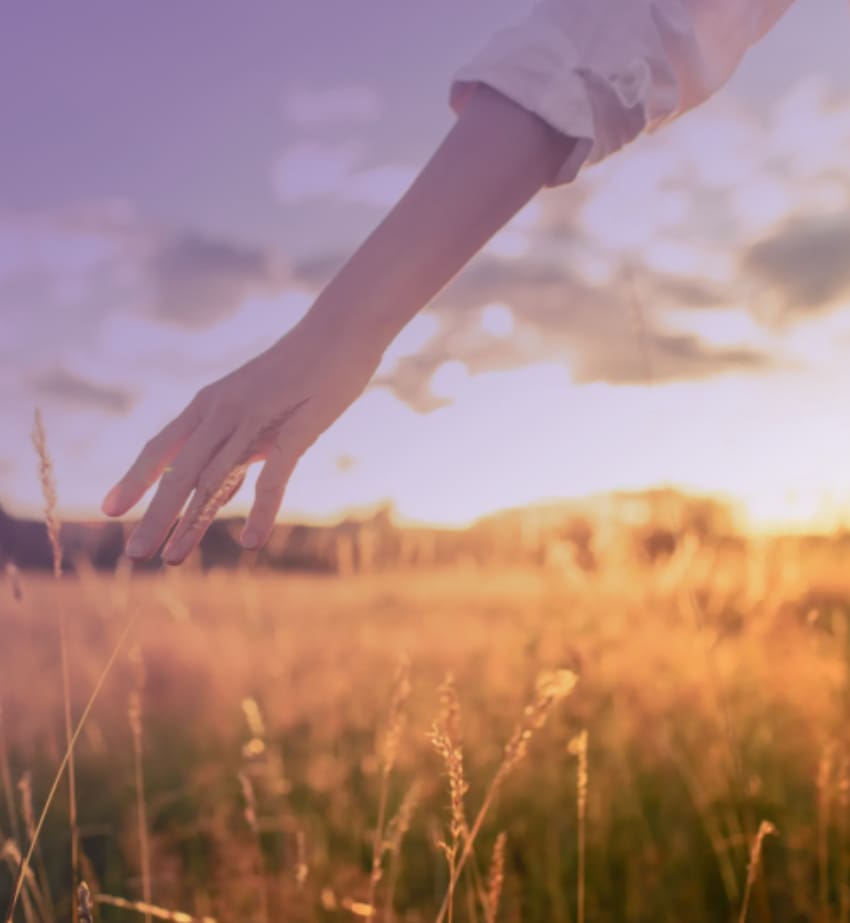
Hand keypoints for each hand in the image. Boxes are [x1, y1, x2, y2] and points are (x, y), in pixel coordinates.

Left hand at [101, 320, 378, 563]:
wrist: (341, 329)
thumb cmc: (300, 365)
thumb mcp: (255, 399)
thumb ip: (236, 437)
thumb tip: (219, 475)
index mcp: (210, 404)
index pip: (162, 448)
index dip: (134, 479)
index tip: (110, 510)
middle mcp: (223, 412)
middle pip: (180, 473)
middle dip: (155, 517)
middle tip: (133, 555)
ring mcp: (256, 421)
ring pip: (214, 480)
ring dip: (192, 524)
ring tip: (172, 559)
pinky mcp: (294, 430)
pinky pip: (273, 478)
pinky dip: (262, 512)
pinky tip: (252, 543)